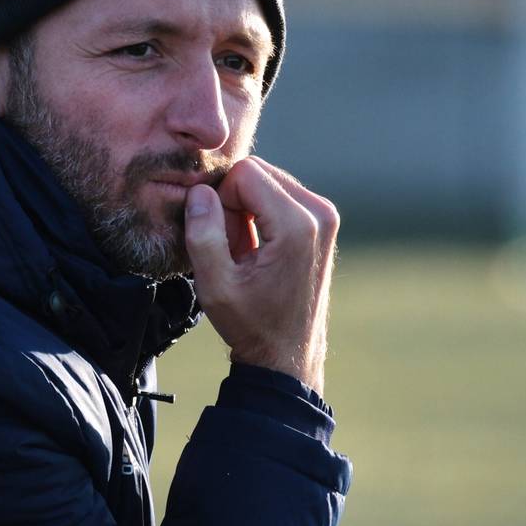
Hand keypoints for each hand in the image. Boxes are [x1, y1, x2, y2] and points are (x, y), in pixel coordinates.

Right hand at [184, 156, 338, 395]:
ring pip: (268, 180)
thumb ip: (203, 234)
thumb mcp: (215, 286)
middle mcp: (320, 212)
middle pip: (258, 172)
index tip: (222, 238)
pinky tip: (259, 249)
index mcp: (297, 226)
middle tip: (233, 246)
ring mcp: (325, 215)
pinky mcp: (324, 220)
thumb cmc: (252, 324)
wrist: (288, 354)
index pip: (245, 172)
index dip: (221, 199)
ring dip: (247, 208)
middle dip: (235, 201)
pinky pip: (280, 193)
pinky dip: (262, 212)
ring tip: (246, 251)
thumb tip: (200, 191)